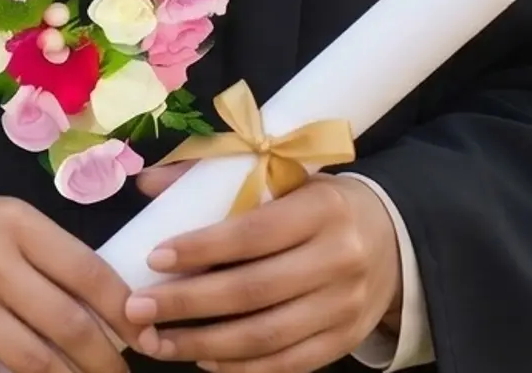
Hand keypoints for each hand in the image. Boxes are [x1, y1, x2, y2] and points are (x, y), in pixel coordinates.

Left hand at [124, 173, 400, 372]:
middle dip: (188, 303)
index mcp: (321, 208)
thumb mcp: (281, 177)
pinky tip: (204, 360)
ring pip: (267, 336)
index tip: (154, 258)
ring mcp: (344, 306)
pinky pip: (288, 364)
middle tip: (138, 308)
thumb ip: (214, 178)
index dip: (201, 248)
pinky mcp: (344, 340)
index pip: (253, 233)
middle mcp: (338, 258)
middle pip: (253, 291)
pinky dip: (242, 368)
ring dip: (205, 344)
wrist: (393, 237)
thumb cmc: (318, 202)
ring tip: (159, 341)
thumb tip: (147, 185)